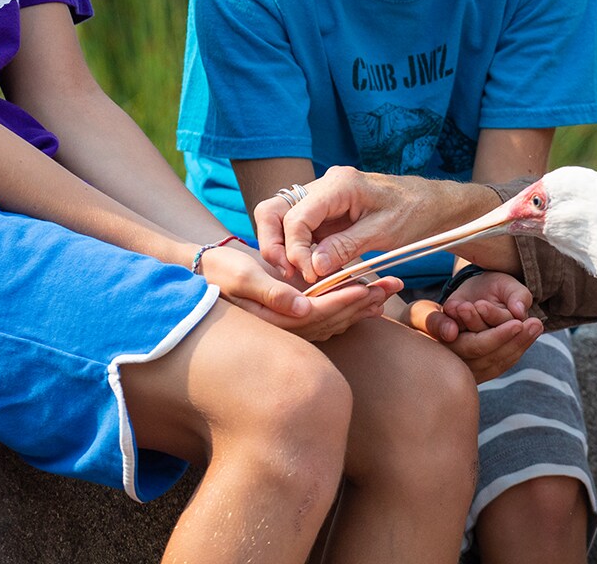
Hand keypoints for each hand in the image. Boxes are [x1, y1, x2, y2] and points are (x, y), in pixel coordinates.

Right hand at [199, 244, 401, 341]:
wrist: (203, 272)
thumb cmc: (219, 271)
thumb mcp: (242, 276)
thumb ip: (272, 293)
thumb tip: (303, 309)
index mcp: (274, 319)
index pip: (318, 313)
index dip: (344, 301)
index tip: (369, 287)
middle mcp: (286, 326)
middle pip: (333, 319)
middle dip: (364, 302)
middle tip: (393, 285)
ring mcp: (291, 321)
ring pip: (335, 318)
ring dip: (363, 304)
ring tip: (389, 289)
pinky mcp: (294, 313)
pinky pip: (328, 313)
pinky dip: (350, 304)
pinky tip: (369, 297)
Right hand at [256, 165, 461, 282]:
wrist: (434, 205)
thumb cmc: (415, 213)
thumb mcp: (383, 232)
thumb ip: (345, 246)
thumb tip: (312, 266)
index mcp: (339, 183)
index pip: (296, 216)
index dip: (296, 249)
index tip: (310, 275)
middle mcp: (324, 185)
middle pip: (276, 211)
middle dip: (275, 244)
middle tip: (290, 273)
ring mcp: (323, 198)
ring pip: (282, 219)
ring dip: (285, 247)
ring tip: (299, 274)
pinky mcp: (326, 211)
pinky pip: (300, 229)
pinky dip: (299, 249)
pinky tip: (311, 269)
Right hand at [408, 271, 543, 381]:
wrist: (409, 342)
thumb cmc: (415, 321)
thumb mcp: (418, 315)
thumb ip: (432, 320)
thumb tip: (451, 332)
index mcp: (444, 357)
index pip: (477, 348)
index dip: (499, 335)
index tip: (519, 321)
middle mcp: (457, 373)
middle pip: (493, 359)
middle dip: (517, 341)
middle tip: (537, 322)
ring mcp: (468, 378)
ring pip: (499, 364)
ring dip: (520, 346)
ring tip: (537, 326)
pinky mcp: (476, 376)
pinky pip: (498, 365)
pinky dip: (515, 351)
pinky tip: (528, 337)